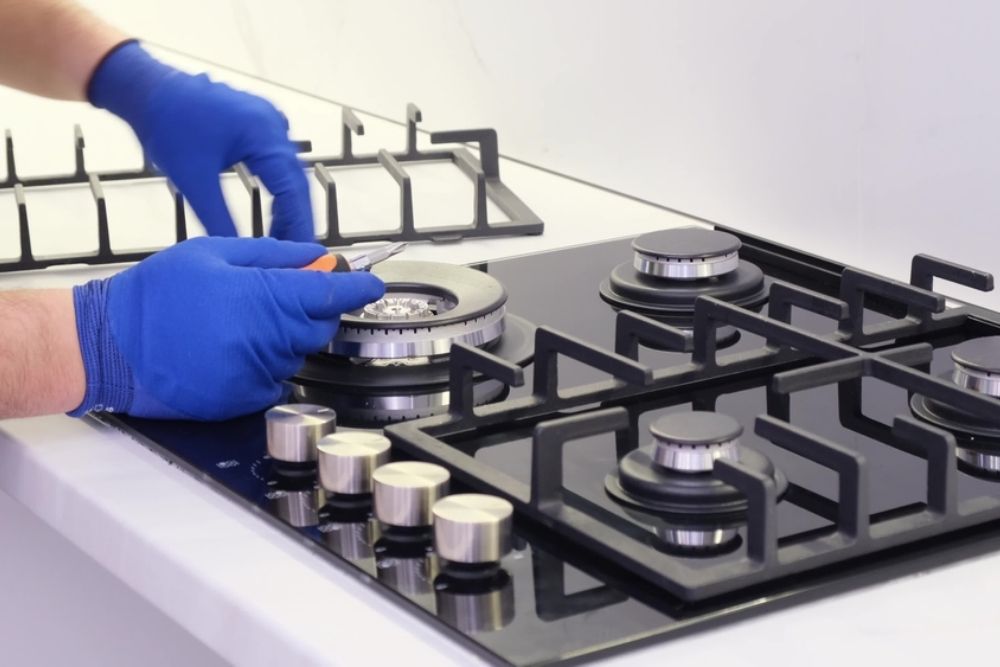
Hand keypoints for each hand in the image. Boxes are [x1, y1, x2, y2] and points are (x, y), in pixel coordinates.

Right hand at [70, 237, 384, 419]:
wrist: (109, 344)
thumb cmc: (155, 296)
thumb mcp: (214, 253)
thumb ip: (275, 255)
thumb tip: (317, 256)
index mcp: (264, 297)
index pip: (332, 292)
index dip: (357, 287)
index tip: (371, 284)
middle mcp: (268, 340)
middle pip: (321, 326)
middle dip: (314, 309)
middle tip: (280, 295)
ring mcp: (257, 373)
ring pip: (298, 352)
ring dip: (285, 336)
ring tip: (238, 321)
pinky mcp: (244, 399)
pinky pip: (276, 379)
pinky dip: (266, 363)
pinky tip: (232, 348)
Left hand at [88, 41, 313, 240]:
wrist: (147, 89)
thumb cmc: (166, 122)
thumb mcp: (193, 180)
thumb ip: (218, 219)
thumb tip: (240, 250)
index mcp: (264, 134)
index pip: (293, 190)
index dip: (299, 224)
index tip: (302, 252)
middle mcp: (273, 125)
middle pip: (297, 182)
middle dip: (297, 219)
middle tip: (296, 253)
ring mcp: (269, 122)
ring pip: (289, 174)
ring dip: (288, 206)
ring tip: (283, 238)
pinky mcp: (259, 126)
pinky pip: (278, 163)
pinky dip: (278, 190)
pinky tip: (273, 211)